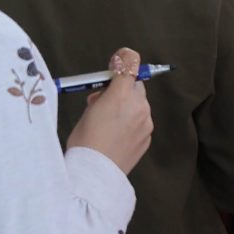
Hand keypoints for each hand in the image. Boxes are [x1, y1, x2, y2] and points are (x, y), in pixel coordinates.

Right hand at [67, 48, 153, 173]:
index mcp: (121, 94)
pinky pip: (141, 121)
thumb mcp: (89, 109)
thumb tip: (110, 87)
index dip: (123, 61)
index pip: (131, 62)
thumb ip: (104, 93)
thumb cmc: (85, 140)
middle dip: (123, 89)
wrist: (94, 173)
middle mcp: (139, 105)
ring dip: (128, 107)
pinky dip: (132, 123)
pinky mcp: (148, 137)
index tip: (115, 65)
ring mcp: (146, 122)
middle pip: (135, 85)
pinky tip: (117, 135)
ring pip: (139, 104)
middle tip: (103, 101)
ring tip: (109, 123)